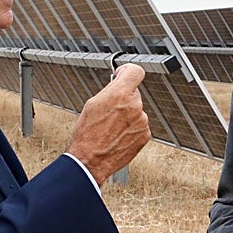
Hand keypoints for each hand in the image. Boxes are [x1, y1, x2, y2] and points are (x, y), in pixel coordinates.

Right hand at [68, 64, 151, 183]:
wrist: (91, 161)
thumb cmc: (87, 135)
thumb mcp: (92, 104)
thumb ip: (110, 90)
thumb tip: (118, 82)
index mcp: (120, 94)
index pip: (136, 71)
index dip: (128, 71)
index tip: (124, 74)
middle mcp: (135, 106)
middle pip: (134, 94)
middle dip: (123, 99)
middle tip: (110, 111)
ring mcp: (142, 121)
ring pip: (136, 111)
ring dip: (127, 116)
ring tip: (111, 127)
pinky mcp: (145, 134)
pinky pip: (139, 125)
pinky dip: (131, 128)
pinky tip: (118, 135)